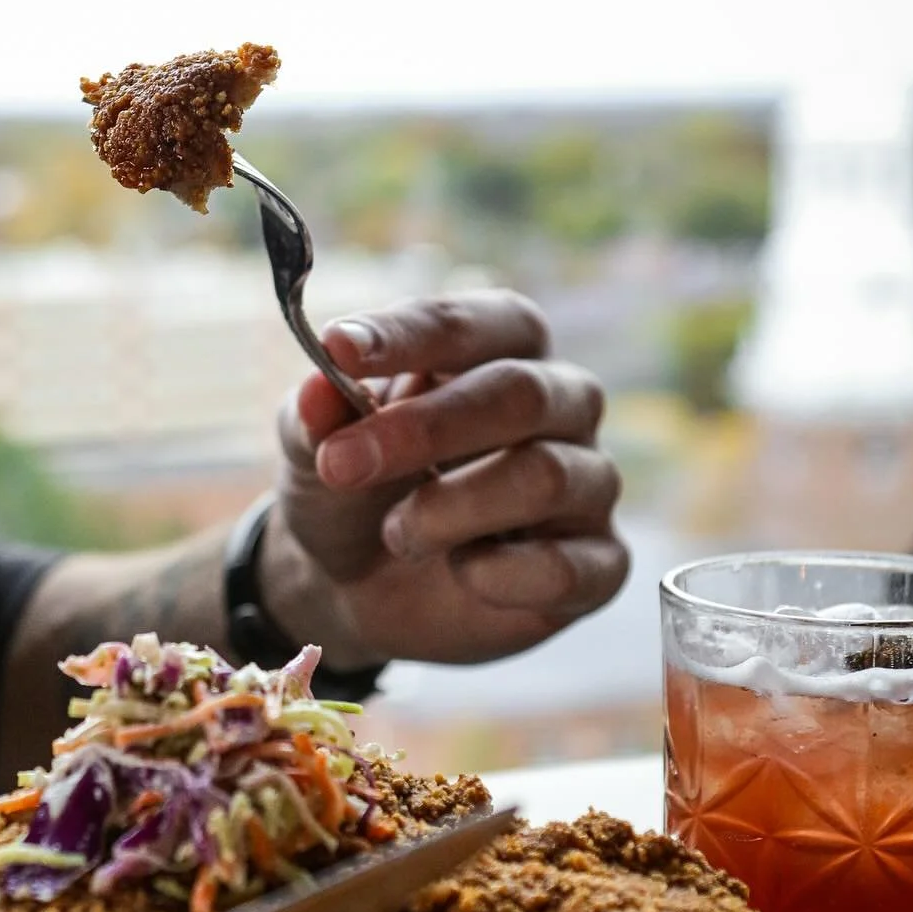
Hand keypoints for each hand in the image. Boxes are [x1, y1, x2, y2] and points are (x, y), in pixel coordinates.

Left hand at [265, 290, 627, 667]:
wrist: (358, 588)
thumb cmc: (354, 488)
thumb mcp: (315, 448)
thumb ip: (316, 416)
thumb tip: (317, 390)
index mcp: (501, 348)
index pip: (475, 323)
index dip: (409, 334)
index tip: (337, 350)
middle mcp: (561, 404)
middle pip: (521, 393)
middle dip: (424, 429)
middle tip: (342, 464)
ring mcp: (587, 483)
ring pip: (546, 476)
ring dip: (448, 509)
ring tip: (395, 533)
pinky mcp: (598, 563)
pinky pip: (571, 566)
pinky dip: (500, 575)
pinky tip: (462, 574)